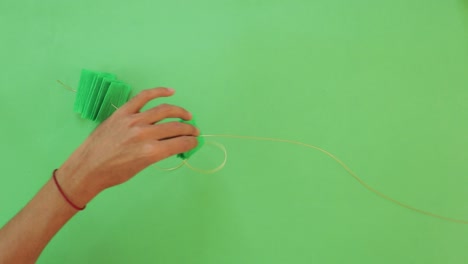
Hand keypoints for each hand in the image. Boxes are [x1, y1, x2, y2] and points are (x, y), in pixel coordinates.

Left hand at [56, 88, 198, 207]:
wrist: (88, 168)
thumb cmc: (115, 173)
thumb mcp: (142, 167)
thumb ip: (159, 153)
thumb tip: (174, 144)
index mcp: (151, 152)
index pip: (180, 142)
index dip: (191, 142)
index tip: (195, 141)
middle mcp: (145, 134)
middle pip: (175, 127)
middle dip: (189, 129)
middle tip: (194, 130)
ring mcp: (133, 120)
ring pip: (164, 110)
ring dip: (179, 112)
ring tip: (186, 115)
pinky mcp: (123, 112)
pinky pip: (144, 97)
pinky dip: (158, 92)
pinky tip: (170, 92)